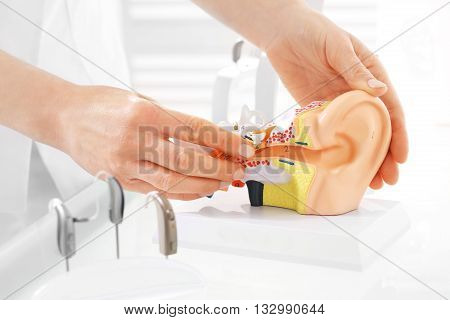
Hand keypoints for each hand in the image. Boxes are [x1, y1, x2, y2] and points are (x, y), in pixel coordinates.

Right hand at [58, 85, 253, 198]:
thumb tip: (205, 138)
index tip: (242, 147)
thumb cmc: (102, 105)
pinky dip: (182, 192)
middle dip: (220, 167)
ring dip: (205, 184)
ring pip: (175, 181)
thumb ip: (171, 121)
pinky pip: (158, 191)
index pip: (197, 130)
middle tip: (237, 169)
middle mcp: (136, 140)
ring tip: (223, 182)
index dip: (225, 141)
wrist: (65, 118)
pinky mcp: (121, 180)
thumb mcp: (141, 100)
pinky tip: (198, 190)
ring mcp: (127, 164)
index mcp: (145, 114)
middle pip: (190, 160)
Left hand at [261, 3, 407, 188]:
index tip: (401, 156)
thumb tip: (380, 92)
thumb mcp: (338, 48)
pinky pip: (329, 133)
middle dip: (383, 155)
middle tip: (388, 179)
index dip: (397, 134)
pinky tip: (341, 167)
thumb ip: (356, 71)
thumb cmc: (315, 32)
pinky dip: (337, 151)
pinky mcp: (316, 109)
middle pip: (374, 129)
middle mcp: (356, 94)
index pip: (390, 109)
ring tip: (369, 182)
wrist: (283, 34)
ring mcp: (336, 103)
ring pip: (354, 136)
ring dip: (362, 158)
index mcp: (370, 76)